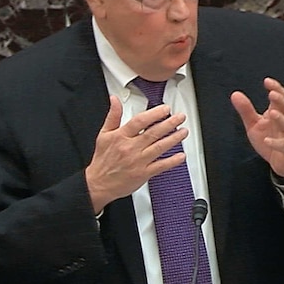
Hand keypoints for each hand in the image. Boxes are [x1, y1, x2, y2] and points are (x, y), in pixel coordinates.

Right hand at [85, 95, 187, 212]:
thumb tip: (115, 99)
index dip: (154, 114)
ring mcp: (138, 161)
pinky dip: (172, 161)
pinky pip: (161, 166)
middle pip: (153, 133)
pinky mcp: (143, 174)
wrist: (99, 183)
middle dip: (169, 123)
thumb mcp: (104, 134)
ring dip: (174, 139)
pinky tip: (181, 156)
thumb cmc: (102, 160)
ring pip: (159, 147)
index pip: (140, 121)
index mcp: (121, 137)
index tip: (165, 109)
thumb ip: (113, 115)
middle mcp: (131, 148)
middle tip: (180, 117)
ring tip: (184, 131)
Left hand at [230, 77, 283, 180]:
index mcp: (279, 112)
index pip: (280, 96)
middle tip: (272, 94)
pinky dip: (277, 143)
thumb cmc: (270, 138)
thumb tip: (235, 94)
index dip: (275, 88)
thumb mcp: (254, 124)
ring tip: (271, 113)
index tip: (267, 81)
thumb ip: (246, 110)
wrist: (281, 162)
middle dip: (280, 100)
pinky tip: (268, 140)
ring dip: (280, 118)